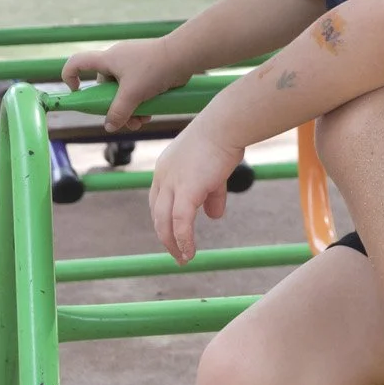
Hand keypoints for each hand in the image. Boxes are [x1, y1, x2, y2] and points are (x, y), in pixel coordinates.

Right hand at [61, 38, 189, 132]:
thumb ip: (118, 112)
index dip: (70, 77)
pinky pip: (137, 90)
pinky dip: (141, 102)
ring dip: (130, 109)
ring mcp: (133, 65)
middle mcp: (117, 60)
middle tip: (125, 121)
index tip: (78, 93)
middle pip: (104, 88)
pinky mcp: (147, 70)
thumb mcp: (132, 94)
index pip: (77, 62)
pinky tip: (150, 113)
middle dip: (113, 107)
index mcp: (107, 60)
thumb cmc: (154, 69)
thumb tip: (110, 126)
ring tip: (141, 120)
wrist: (184, 55)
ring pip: (123, 92)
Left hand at [148, 121, 242, 263]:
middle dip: (165, 236)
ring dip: (172, 243)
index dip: (164, 219)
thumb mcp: (213, 170)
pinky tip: (189, 252)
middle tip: (175, 253)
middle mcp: (163, 177)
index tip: (172, 233)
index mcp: (165, 168)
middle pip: (157, 214)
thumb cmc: (223, 139)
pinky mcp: (186, 191)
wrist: (226, 125)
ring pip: (165, 222)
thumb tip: (214, 216)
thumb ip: (211, 194)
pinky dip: (184, 240)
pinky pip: (181, 223)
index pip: (157, 200)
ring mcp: (172, 184)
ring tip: (182, 259)